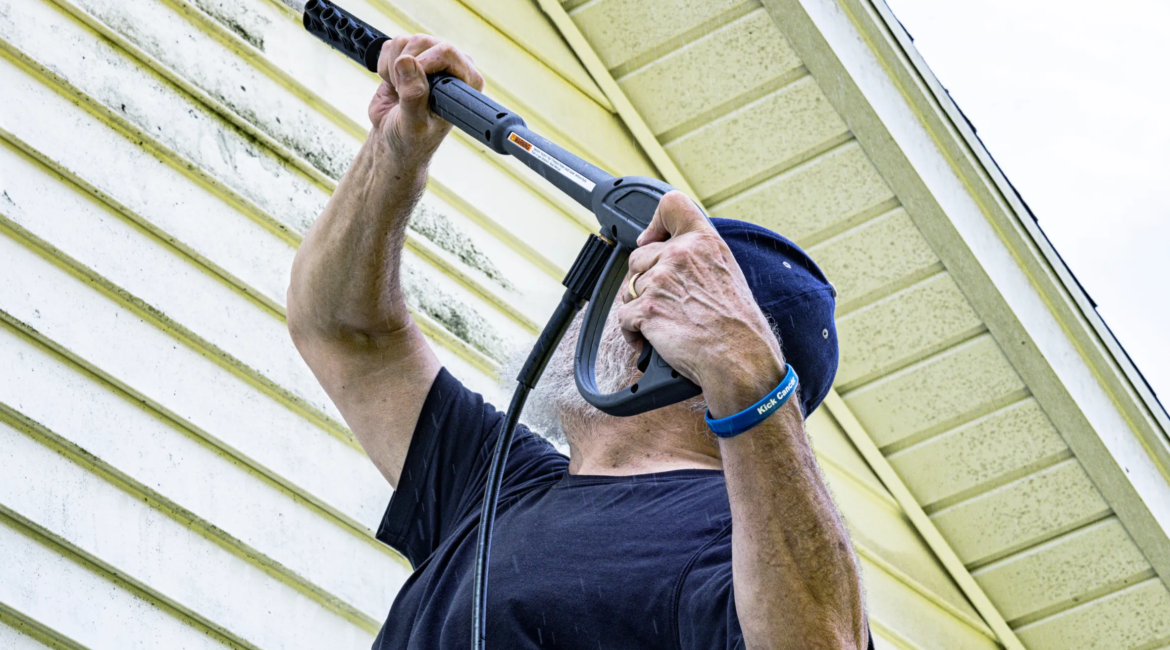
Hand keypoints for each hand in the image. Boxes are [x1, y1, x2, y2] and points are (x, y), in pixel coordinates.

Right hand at [368, 35, 484, 164]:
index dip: (423, 64)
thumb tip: (406, 62)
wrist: (394, 138)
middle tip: (403, 94)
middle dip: (404, 68)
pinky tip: (394, 84)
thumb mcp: (413, 124)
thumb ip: (413, 95)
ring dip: (393, 68)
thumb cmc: (411, 138)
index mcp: (466, 82)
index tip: (409, 88)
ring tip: (399, 92)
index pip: (447, 52)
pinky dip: (384, 66)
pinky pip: (390, 45)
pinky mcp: (410, 55)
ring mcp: (430, 57)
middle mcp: (452, 65)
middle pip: (422, 42)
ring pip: (403, 42)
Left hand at [617, 192, 785, 414]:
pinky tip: (650, 340)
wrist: (740, 359)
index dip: (655, 222)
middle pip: (638, 257)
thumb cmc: (738, 326)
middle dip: (644, 280)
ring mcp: (661, 280)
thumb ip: (698, 257)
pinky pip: (624, 317)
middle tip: (665, 302)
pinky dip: (633, 333)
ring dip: (639, 308)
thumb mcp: (727, 273)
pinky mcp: (646, 308)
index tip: (652, 240)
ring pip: (629, 288)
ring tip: (662, 324)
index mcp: (704, 241)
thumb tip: (671, 255)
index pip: (671, 204)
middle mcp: (681, 254)